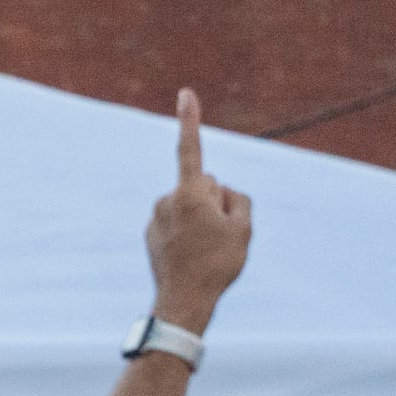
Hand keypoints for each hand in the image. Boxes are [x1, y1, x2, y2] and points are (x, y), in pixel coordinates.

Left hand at [144, 91, 252, 328]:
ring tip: (204, 249)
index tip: (185, 93)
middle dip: (215, 201)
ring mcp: (156, 218)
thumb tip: (220, 192)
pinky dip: (189, 231)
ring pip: (192, 205)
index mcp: (188, 194)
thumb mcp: (244, 227)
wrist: (184, 303)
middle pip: (204, 186)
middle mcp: (166, 200)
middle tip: (218, 235)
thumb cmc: (217, 265)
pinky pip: (180, 222)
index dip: (189, 119)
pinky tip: (191, 255)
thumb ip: (238, 198)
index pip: (191, 149)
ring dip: (202, 218)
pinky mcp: (151, 233)